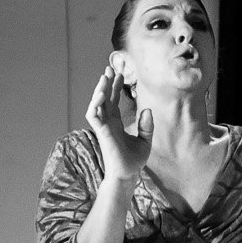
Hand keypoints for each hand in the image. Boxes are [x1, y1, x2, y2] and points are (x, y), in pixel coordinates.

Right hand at [85, 65, 151, 183]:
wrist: (128, 174)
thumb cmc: (134, 161)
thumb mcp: (145, 140)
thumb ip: (146, 125)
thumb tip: (147, 109)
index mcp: (116, 123)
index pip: (114, 101)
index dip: (116, 87)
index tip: (121, 74)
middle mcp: (108, 123)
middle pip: (105, 98)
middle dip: (107, 83)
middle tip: (110, 68)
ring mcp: (103, 127)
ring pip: (97, 103)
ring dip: (100, 89)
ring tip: (105, 76)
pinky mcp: (100, 132)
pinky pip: (93, 115)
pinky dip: (96, 103)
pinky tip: (102, 93)